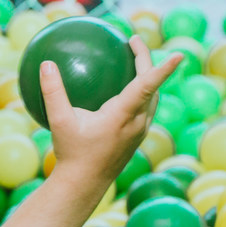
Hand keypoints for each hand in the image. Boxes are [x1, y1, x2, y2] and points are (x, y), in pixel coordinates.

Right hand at [41, 36, 182, 182]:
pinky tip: (120, 91)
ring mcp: (140, 131)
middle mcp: (138, 122)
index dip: (164, 68)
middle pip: (152, 86)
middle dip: (147, 61)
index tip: (179, 54)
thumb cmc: (72, 154)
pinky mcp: (136, 137)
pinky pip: (144, 109)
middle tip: (132, 41)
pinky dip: (140, 93)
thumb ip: (53, 91)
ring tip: (134, 61)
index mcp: (124, 115)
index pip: (148, 86)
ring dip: (148, 78)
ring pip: (152, 99)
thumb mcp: (59, 121)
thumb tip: (46, 64)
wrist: (84, 185)